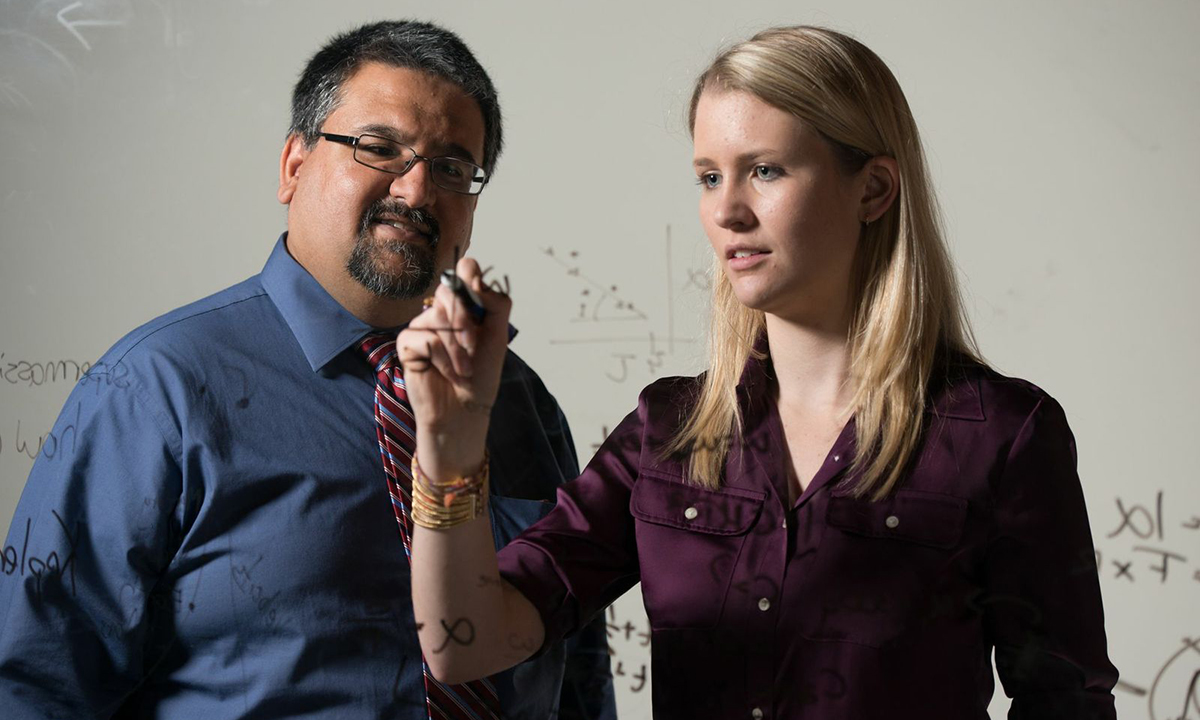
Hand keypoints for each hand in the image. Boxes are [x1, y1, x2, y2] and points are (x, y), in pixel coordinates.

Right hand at [396, 256, 511, 480]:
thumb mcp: (498, 335)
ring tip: (463, 369)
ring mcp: (422, 325)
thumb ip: (495, 303)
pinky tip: (446, 373)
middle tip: (474, 346)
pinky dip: (442, 358)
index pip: (464, 269)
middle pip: (449, 290)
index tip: (478, 295)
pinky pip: (425, 338)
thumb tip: (475, 279)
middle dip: (466, 319)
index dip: (469, 275)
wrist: (466, 408)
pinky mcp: (407, 344)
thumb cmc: (481, 375)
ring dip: (457, 347)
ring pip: (438, 316)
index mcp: (465, 305)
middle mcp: (442, 311)